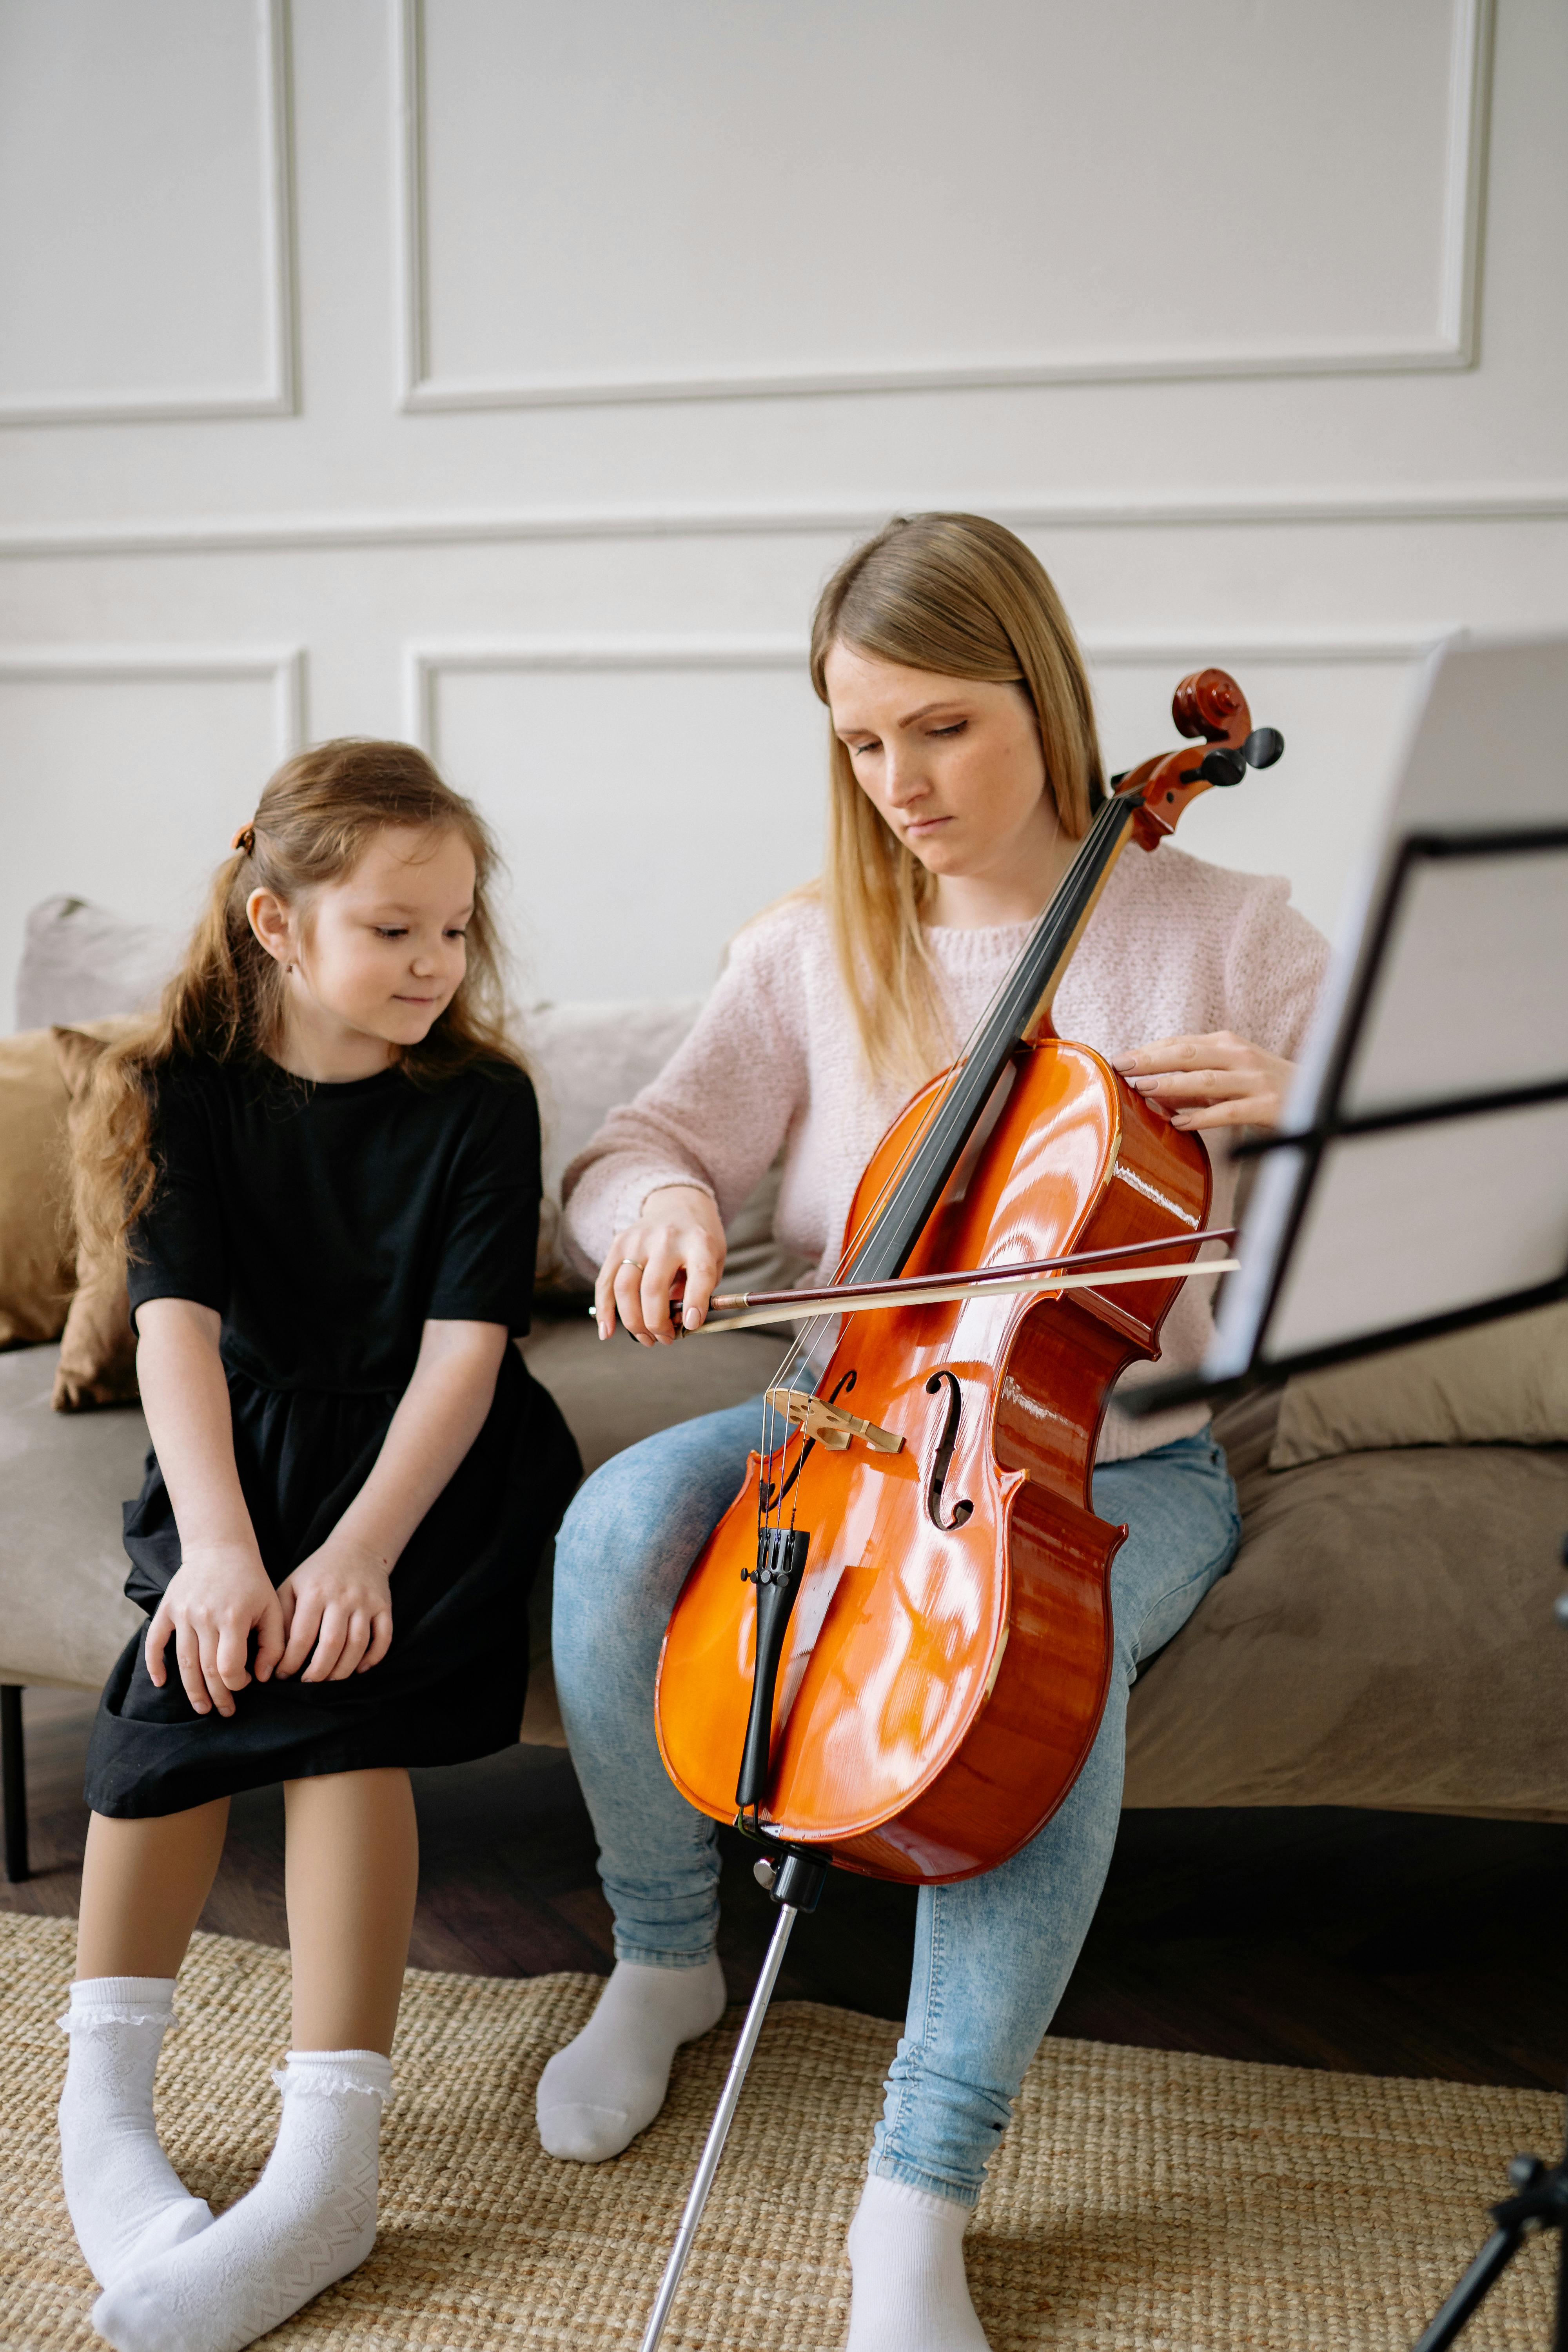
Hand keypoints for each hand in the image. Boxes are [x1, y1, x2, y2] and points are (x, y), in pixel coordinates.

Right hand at [146, 1543, 284, 1717]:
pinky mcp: (166, 1609)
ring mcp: (182, 1614)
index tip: (246, 1685)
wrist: (220, 1548)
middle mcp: (204, 1617)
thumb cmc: (251, 1581)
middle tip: (224, 1711)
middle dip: (217, 1696)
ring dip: (191, 1690)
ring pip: (183, 1662)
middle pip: (206, 1670)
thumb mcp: (272, 1607)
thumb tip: (262, 1677)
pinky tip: (160, 1682)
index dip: (237, 1684)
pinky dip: (154, 1664)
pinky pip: (154, 1641)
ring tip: (201, 1708)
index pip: (229, 1667)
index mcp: (233, 1618)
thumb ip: (273, 1644)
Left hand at [275, 1538, 393, 1681]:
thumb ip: (283, 1618)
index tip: (283, 1675)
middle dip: (318, 1671)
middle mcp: (342, 1596)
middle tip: (308, 1684)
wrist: (358, 1548)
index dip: (291, 1661)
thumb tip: (277, 1655)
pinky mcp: (384, 1606)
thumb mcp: (292, 1586)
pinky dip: (373, 1658)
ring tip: (329, 1680)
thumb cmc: (317, 1573)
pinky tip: (359, 1669)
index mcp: (314, 1592)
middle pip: (332, 1644)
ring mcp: (366, 1601)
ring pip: (358, 1644)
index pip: (301, 1636)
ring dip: (343, 1670)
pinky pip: (384, 1637)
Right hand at [596, 1184, 726, 1345]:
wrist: (678, 1202)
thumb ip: (700, 1290)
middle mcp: (667, 1238)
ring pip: (625, 1288)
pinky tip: (608, 1332)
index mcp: (699, 1242)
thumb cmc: (699, 1240)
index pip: (698, 1273)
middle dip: (656, 1323)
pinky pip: (606, 1281)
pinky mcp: (618, 1243)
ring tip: (645, 1338)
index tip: (690, 1325)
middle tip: (665, 1339)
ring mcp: (638, 1240)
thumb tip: (675, 1323)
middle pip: (653, 1288)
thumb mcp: (713, 1259)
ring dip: (633, 1322)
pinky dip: (604, 1310)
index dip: (694, 1302)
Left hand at [1110, 1031, 1295, 1132]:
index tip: (1119, 1059)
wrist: (1319, 1095)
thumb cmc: (1265, 1086)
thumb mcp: (1229, 1074)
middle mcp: (1241, 1057)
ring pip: (1206, 1080)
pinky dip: (1203, 1118)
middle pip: (1188, 1055)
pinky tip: (1180, 1124)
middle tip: (1121, 1067)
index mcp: (1228, 1044)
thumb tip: (1152, 1089)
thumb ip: (1194, 1080)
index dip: (1149, 1050)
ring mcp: (1255, 1080)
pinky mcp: (1267, 1106)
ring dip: (1172, 1084)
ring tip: (1143, 1089)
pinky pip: (1230, 1112)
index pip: (1181, 1044)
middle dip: (1152, 1060)